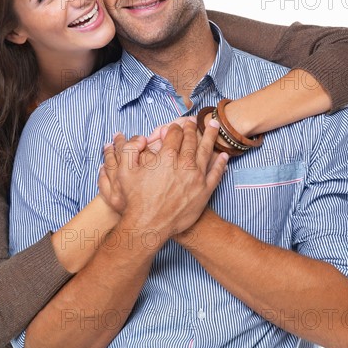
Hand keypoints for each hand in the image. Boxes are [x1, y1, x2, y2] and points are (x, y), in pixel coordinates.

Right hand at [98, 119, 227, 247]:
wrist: (149, 226)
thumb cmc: (135, 200)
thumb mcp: (123, 172)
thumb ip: (129, 150)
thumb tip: (140, 138)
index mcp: (166, 157)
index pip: (174, 134)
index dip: (173, 128)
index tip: (174, 126)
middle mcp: (184, 164)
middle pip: (191, 140)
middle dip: (191, 128)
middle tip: (193, 121)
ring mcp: (197, 178)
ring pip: (206, 151)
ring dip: (210, 136)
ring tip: (213, 125)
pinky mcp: (204, 191)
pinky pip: (216, 173)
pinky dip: (221, 163)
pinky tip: (223, 155)